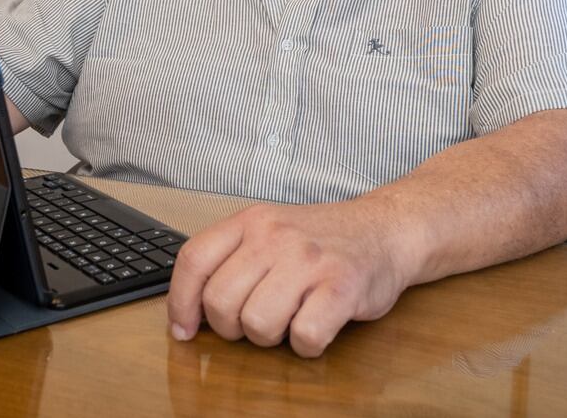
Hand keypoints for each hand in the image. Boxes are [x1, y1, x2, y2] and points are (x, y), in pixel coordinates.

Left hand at [165, 199, 416, 357]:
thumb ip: (231, 259)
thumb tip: (187, 311)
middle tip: (254, 322)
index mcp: (251, 221)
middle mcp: (275, 236)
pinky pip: (305, 337)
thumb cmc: (321, 240)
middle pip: (221, 301)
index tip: (184, 329)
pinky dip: (307, 344)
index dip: (181, 302)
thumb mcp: (269, 231)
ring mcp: (309, 260)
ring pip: (258, 324)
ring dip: (270, 337)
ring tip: (289, 319)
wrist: (385, 229)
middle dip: (232, 327)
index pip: (194, 260)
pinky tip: (316, 326)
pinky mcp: (342, 287)